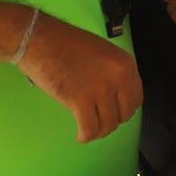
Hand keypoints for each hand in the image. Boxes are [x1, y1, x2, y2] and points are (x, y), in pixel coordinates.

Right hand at [17, 11, 142, 142]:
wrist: (38, 39)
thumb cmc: (64, 44)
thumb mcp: (102, 53)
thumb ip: (113, 74)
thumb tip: (116, 98)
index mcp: (125, 64)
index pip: (136, 98)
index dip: (124, 109)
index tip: (112, 111)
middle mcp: (118, 77)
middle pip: (125, 114)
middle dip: (112, 121)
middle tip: (98, 120)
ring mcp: (100, 89)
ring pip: (108, 124)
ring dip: (98, 131)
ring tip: (87, 129)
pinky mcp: (80, 100)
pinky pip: (90, 129)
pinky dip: (86, 136)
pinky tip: (80, 136)